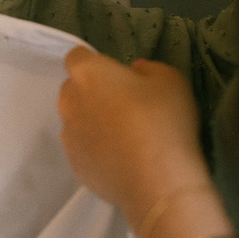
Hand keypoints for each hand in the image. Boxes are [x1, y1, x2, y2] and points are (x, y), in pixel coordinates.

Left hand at [58, 47, 211, 220]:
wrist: (157, 180)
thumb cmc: (163, 121)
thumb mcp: (170, 80)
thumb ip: (148, 69)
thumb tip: (133, 72)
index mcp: (87, 74)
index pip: (76, 57)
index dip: (94, 63)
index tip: (115, 74)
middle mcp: (68, 102)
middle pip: (73, 89)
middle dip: (92, 91)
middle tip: (124, 104)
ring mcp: (68, 135)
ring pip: (75, 119)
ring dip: (92, 121)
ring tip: (123, 135)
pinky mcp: (73, 163)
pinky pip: (82, 148)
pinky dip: (95, 148)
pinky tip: (120, 157)